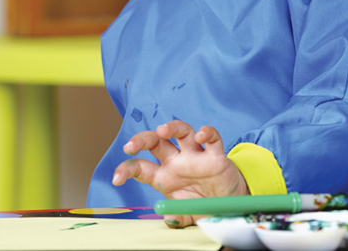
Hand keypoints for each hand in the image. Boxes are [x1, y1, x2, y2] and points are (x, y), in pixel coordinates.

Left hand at [112, 120, 248, 227]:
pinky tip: (201, 136)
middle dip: (141, 140)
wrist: (230, 205)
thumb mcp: (187, 215)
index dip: (126, 170)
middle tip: (131, 146)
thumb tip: (168, 219)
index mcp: (164, 177)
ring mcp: (195, 157)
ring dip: (172, 127)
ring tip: (163, 130)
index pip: (139, 167)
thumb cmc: (203, 205)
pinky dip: (208, 133)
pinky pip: (212, 138)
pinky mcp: (216, 156)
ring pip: (181, 131)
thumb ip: (177, 218)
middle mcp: (177, 162)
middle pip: (155, 142)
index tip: (116, 179)